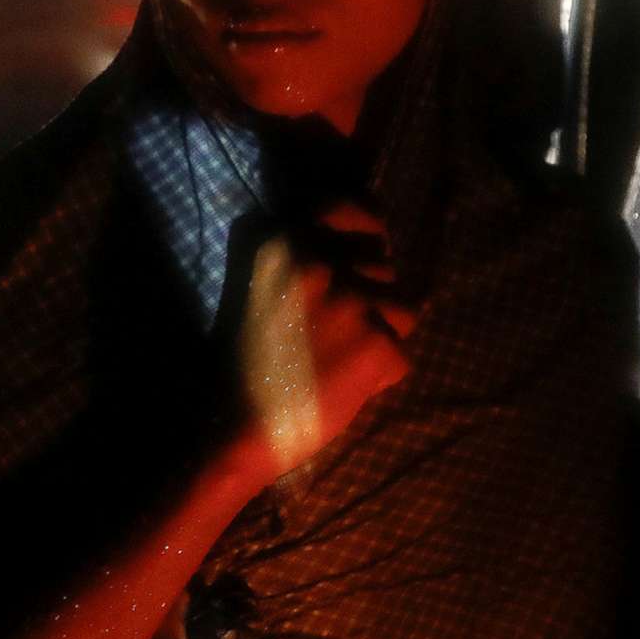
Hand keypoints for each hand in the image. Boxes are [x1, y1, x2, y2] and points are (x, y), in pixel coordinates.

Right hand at [235, 201, 418, 476]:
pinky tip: (343, 388)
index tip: (362, 251)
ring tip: (337, 362)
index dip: (364, 229)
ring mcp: (350, 301)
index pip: (349, 208)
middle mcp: (318, 262)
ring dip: (380, 335)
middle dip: (371, 295)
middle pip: (383, 263)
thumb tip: (373, 239)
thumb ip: (305, 258)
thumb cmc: (246, 364)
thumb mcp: (260, 288)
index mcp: (281, 242)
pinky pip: (401, 355)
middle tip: (332, 333)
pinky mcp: (376, 344)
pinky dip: (380, 377)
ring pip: (402, 309)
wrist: (237, 430)